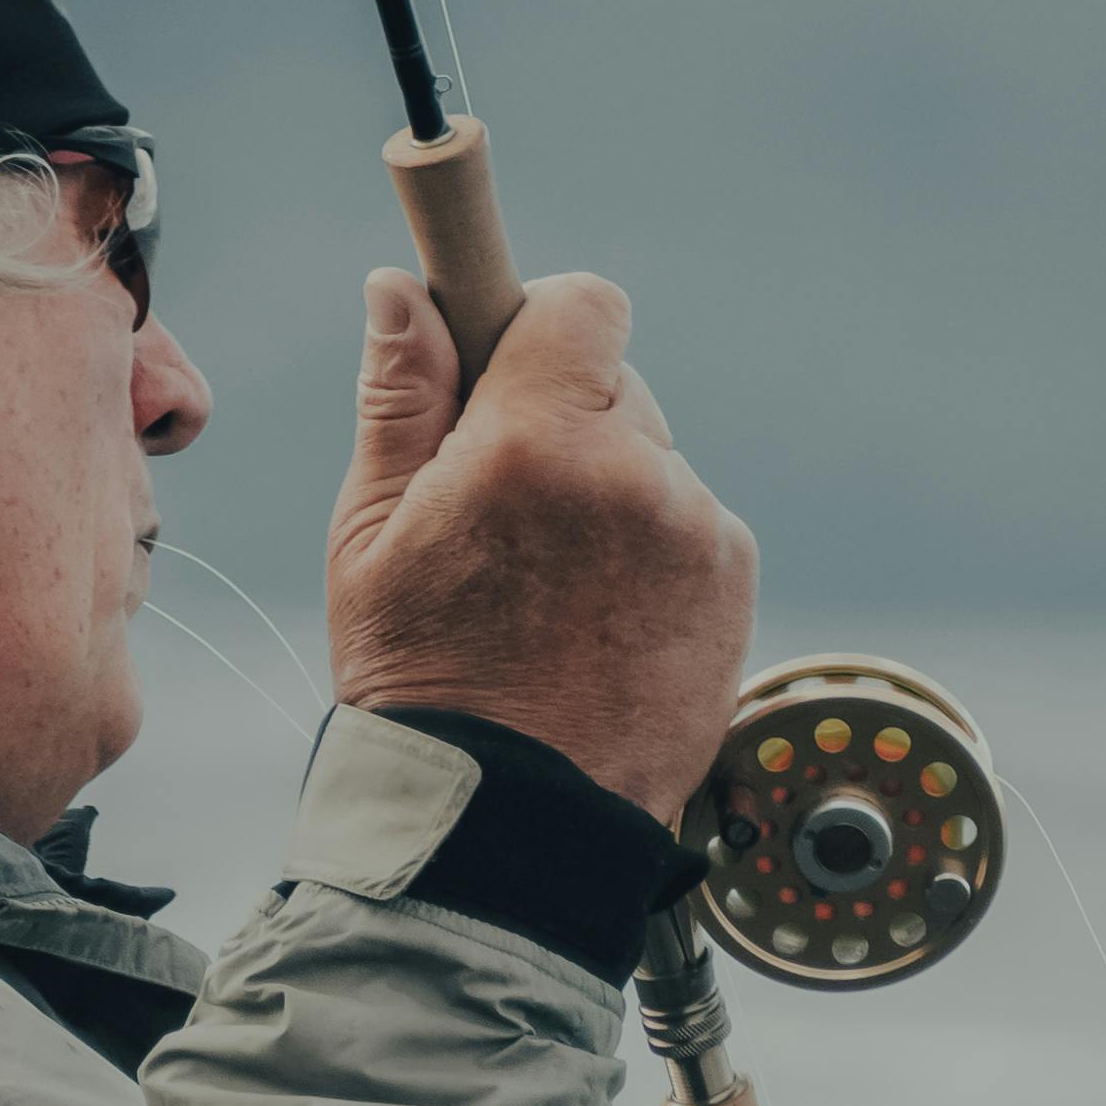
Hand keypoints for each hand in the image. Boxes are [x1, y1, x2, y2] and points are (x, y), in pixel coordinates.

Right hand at [324, 267, 757, 826]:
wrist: (510, 817)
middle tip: (507, 517)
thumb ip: (400, 397)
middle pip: (616, 387)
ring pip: (653, 464)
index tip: (509, 368)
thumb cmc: (422, 677)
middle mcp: (636, 474)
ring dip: (611, 497)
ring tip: (551, 592)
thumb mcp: (371, 533)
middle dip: (565, 426)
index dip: (540, 326)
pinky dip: (652, 556)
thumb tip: (403, 288)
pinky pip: (690, 528)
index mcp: (536, 442)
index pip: (582, 307)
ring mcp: (696, 532)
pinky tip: (599, 622)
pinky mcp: (734, 583)